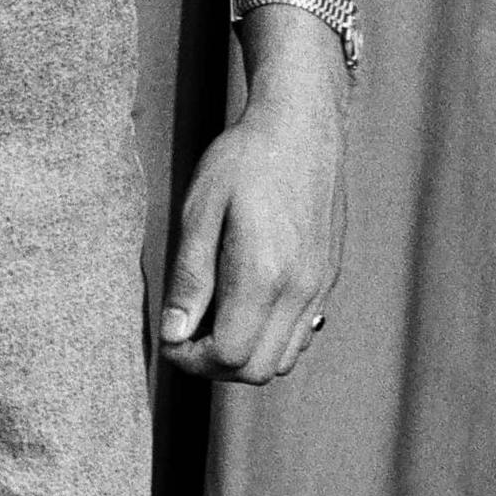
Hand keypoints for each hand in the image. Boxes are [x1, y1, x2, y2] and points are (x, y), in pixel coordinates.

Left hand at [156, 74, 343, 382]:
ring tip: (211, 320)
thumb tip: (174, 333)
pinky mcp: (327, 278)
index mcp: (264, 274)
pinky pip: (301, 334)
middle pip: (256, 369)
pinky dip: (269, 338)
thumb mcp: (199, 211)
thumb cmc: (243, 160)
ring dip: (243, 355)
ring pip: (282, 359)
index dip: (189, 358)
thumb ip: (190, 278)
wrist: (301, 127)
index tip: (168, 336)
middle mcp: (300, 289)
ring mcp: (319, 286)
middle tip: (185, 333)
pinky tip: (244, 305)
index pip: (228, 354)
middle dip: (213, 364)